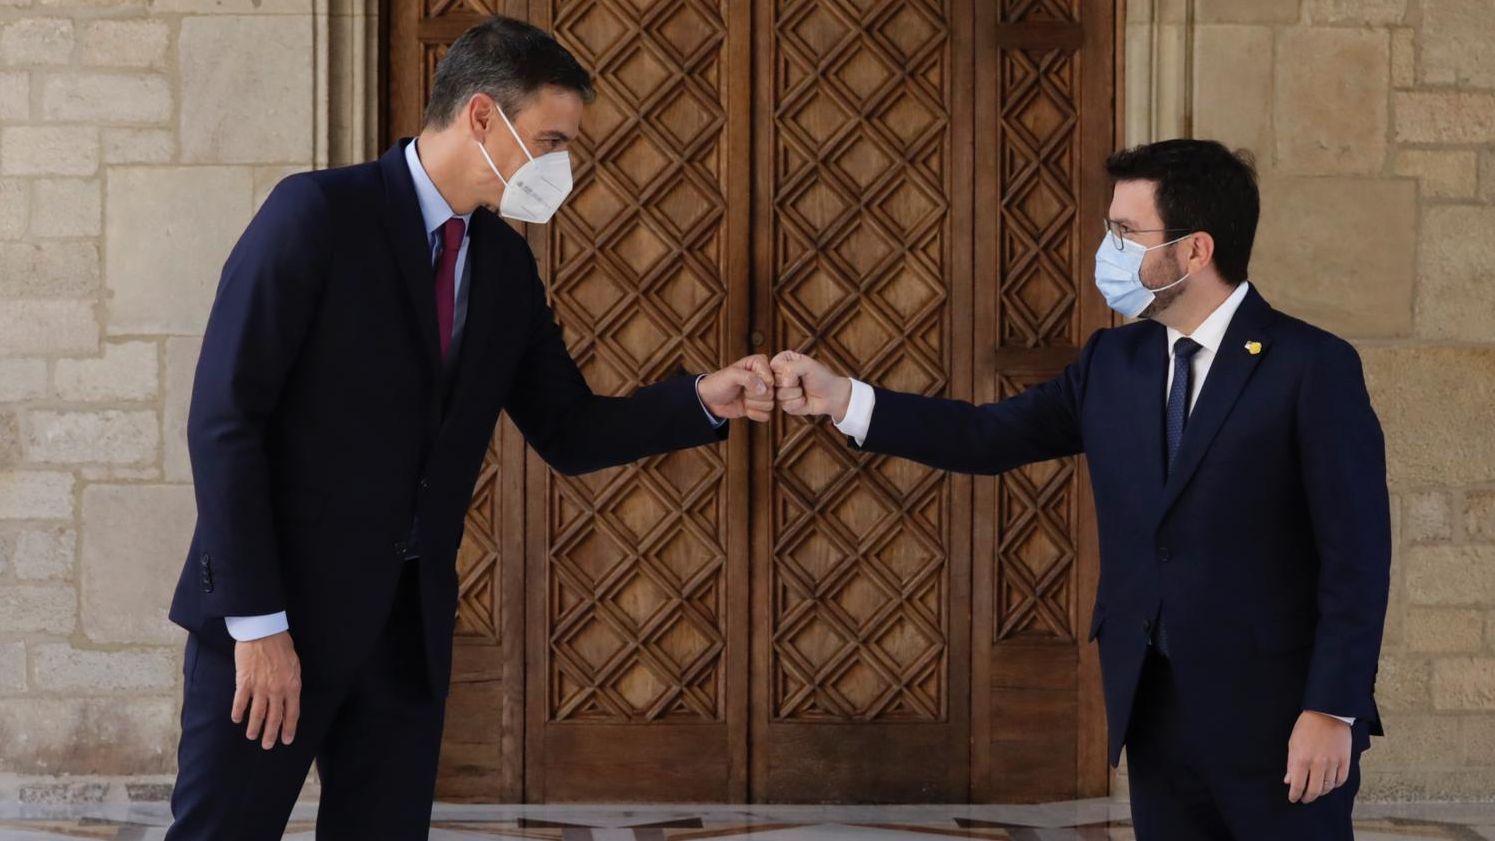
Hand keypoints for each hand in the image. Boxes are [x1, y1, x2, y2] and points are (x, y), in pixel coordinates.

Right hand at [232, 631, 301, 749]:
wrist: (264, 632)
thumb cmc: (282, 645)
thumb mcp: (294, 665)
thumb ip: (291, 683)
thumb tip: (289, 698)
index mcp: (292, 685)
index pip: (292, 712)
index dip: (289, 727)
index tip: (287, 739)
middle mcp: (277, 690)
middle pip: (274, 717)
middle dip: (271, 734)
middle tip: (268, 746)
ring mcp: (260, 687)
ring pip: (257, 713)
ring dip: (254, 727)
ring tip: (252, 736)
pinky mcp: (244, 682)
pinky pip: (240, 702)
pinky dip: (238, 712)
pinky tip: (237, 719)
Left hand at [698, 354, 774, 421]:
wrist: (709, 400)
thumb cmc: (718, 383)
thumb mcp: (731, 375)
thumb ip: (749, 378)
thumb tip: (764, 388)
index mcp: (759, 364)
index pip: (771, 376)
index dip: (759, 383)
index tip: (746, 382)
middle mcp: (764, 378)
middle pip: (771, 392)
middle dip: (754, 395)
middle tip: (742, 390)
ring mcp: (763, 393)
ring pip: (770, 404)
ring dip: (753, 405)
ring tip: (742, 398)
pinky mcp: (760, 407)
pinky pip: (766, 415)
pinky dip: (754, 414)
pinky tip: (745, 408)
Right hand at [770, 350, 852, 420]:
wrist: (831, 396)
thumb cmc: (821, 377)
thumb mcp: (808, 365)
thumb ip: (791, 368)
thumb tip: (783, 383)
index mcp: (783, 361)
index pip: (773, 365)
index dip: (785, 370)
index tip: (799, 371)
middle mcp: (779, 376)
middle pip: (774, 382)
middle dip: (792, 383)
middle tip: (802, 381)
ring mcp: (780, 391)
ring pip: (779, 395)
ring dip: (797, 394)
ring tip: (804, 391)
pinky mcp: (784, 404)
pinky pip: (785, 405)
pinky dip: (798, 403)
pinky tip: (804, 400)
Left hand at [1285, 711, 1351, 802]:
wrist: (1327, 713)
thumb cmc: (1307, 726)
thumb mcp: (1293, 743)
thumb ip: (1291, 764)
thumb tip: (1289, 781)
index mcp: (1303, 759)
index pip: (1298, 785)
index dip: (1295, 795)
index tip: (1293, 798)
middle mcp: (1319, 764)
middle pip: (1315, 790)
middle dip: (1308, 797)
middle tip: (1305, 799)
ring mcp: (1333, 763)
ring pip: (1329, 786)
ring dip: (1322, 792)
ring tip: (1316, 791)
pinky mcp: (1345, 760)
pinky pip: (1341, 779)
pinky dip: (1335, 784)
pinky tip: (1330, 783)